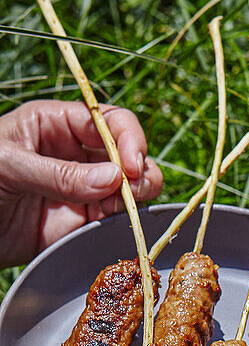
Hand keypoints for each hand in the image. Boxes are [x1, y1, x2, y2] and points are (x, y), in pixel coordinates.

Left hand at [0, 100, 162, 266]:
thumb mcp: (8, 167)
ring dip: (137, 198)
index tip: (131, 167)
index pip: (108, 121)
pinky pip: (113, 220)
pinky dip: (124, 222)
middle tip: (136, 190)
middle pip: (126, 154)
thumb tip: (114, 179)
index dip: (128, 140)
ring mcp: (80, 190)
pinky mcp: (79, 224)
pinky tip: (117, 223)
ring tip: (127, 209)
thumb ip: (58, 174)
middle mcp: (74, 154)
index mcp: (54, 124)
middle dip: (139, 170)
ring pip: (128, 189)